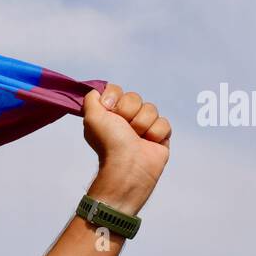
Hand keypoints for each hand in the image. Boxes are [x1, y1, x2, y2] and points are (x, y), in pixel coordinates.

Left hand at [81, 84, 170, 213]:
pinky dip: (155, 133)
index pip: (116, 90)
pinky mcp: (159, 136)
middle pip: (135, 98)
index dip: (114, 97)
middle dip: (129, 111)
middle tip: (124, 127)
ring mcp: (143, 127)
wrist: (129, 165)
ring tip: (136, 138)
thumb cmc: (109, 143)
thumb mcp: (91, 117)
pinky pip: (164, 122)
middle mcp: (125, 120)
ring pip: (151, 109)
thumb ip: (91, 99)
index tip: (109, 108)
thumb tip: (97, 91)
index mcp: (108, 115)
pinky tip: (148, 143)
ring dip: (142, 123)